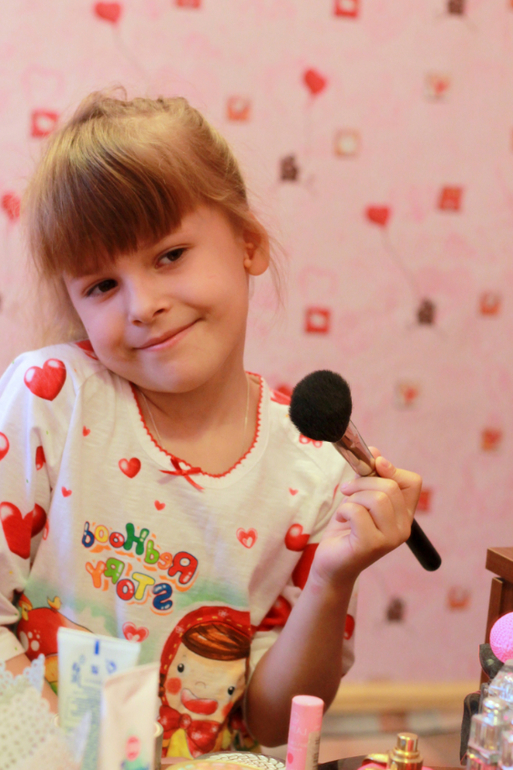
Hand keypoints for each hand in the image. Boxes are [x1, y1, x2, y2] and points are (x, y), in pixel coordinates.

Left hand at [311, 448, 421, 587]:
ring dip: (353, 497)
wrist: (331, 561)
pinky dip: (344, 510)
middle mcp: (403, 528)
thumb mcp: (359, 496)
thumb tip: (375, 452)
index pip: (413, 481)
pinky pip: (357, 512)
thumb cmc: (346, 528)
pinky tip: (341, 520)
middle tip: (347, 490)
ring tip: (345, 508)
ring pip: (377, 498)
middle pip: (390, 486)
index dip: (392, 469)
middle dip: (362, 482)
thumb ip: (369, 476)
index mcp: (404, 514)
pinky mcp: (371, 545)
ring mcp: (390, 539)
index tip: (373, 467)